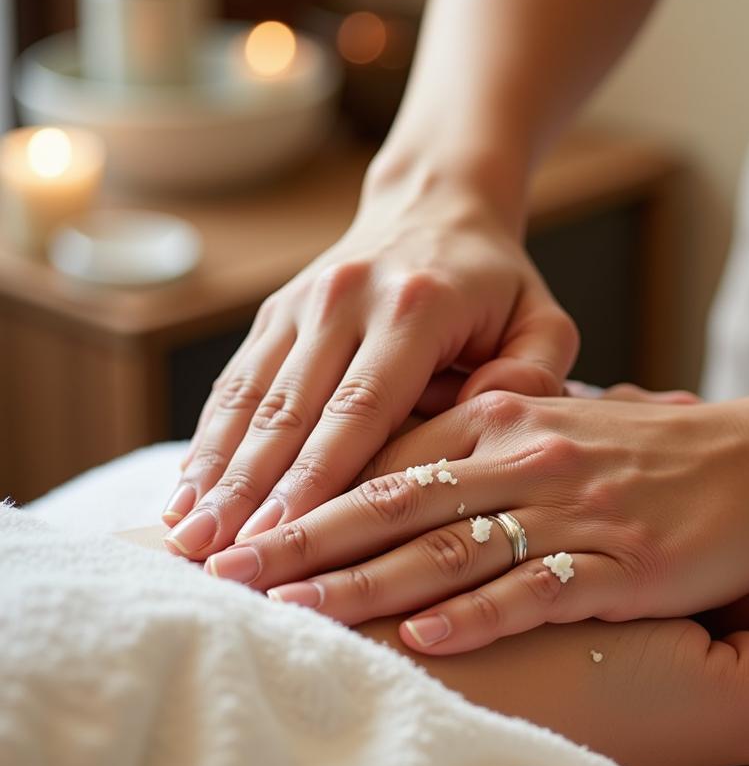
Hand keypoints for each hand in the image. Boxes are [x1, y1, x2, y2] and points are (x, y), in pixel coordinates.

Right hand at [161, 177, 577, 559]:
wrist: (434, 206)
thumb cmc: (494, 282)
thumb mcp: (541, 318)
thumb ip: (536, 372)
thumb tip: (492, 419)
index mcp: (416, 307)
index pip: (363, 406)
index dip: (320, 475)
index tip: (285, 534)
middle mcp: (346, 300)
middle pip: (291, 409)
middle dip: (252, 490)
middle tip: (221, 558)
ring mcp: (302, 302)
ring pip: (251, 397)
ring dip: (217, 471)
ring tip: (189, 537)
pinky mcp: (276, 312)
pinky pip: (237, 381)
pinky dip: (210, 438)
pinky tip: (189, 491)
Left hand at [199, 387, 748, 653]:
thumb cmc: (656, 452)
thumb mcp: (559, 429)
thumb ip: (484, 445)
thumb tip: (404, 478)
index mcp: (506, 418)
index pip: (387, 456)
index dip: (310, 491)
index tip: (247, 523)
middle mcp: (527, 455)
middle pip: (397, 501)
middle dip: (306, 538)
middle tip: (232, 570)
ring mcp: (572, 507)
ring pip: (449, 547)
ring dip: (367, 583)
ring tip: (298, 613)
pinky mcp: (620, 559)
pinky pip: (534, 588)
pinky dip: (473, 615)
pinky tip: (422, 640)